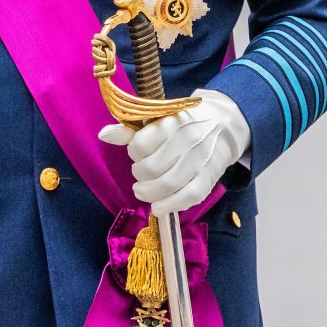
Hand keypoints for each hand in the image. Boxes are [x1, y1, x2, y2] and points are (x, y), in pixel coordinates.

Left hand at [98, 89, 250, 215]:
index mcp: (171, 123)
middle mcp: (188, 140)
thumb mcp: (156, 120)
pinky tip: (158, 206)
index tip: (137, 153)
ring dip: (149, 193)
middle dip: (139, 175)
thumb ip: (129, 130)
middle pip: (151, 168)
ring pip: (168, 185)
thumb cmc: (180, 125)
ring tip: (142, 191)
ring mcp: (200, 160)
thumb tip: (104, 135)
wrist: (222, 126)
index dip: (133, 152)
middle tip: (139, 174)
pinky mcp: (209, 178)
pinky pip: (189, 197)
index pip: (140, 145)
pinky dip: (170, 205)